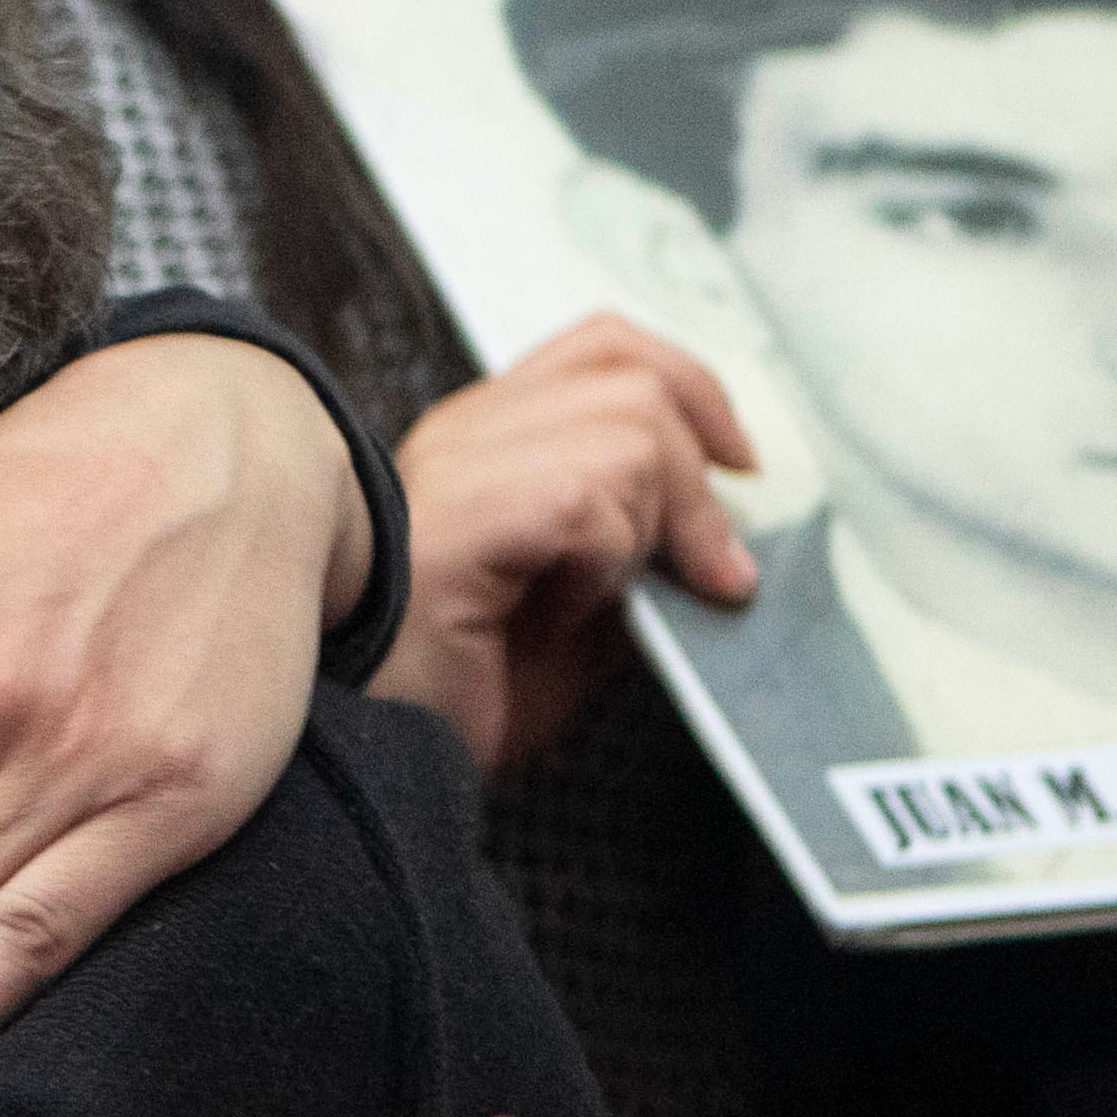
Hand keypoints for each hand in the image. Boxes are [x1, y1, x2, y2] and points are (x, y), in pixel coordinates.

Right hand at [378, 319, 755, 773]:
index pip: (604, 346)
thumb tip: (725, 520)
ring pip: (624, 429)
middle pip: (631, 375)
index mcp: (485, 440)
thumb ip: (641, 546)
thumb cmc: (461, 697)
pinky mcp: (450, 524)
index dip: (694, 388)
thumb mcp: (587, 612)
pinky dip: (603, 562)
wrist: (378, 770)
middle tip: (707, 573)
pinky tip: (561, 616)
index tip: (739, 472)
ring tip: (600, 600)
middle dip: (698, 479)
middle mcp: (459, 436)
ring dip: (648, 526)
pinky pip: (581, 499)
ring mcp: (448, 471)